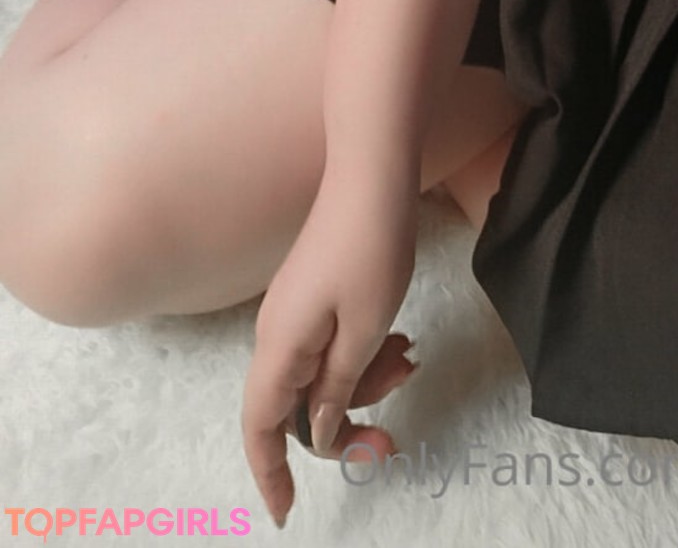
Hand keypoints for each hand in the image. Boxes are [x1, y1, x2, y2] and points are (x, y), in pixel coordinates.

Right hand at [241, 169, 420, 528]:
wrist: (372, 173)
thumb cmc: (372, 246)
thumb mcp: (366, 328)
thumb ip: (338, 385)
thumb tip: (314, 428)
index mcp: (280, 344)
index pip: (259, 425)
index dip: (269, 473)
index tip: (287, 513)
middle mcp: (277, 331)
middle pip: (295, 405)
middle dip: (344, 422)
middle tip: (393, 431)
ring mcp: (294, 310)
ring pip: (320, 375)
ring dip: (363, 382)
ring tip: (409, 360)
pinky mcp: (314, 294)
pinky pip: (331, 344)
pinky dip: (364, 354)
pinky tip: (400, 341)